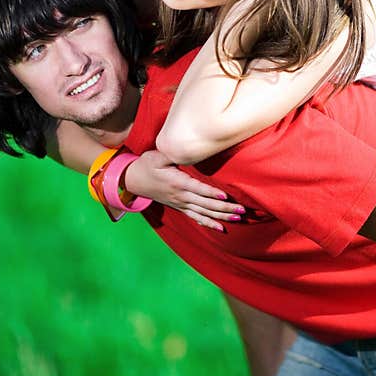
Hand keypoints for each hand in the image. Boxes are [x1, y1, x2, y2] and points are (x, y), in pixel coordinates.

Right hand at [123, 149, 244, 230]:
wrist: (134, 180)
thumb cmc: (147, 165)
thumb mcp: (157, 156)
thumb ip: (171, 153)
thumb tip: (184, 148)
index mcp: (176, 182)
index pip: (197, 189)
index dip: (211, 193)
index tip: (225, 196)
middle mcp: (180, 196)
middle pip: (205, 204)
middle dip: (224, 208)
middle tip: (241, 210)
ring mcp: (181, 204)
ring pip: (203, 212)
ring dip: (221, 216)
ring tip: (237, 218)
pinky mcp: (180, 207)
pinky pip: (196, 218)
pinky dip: (208, 223)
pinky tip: (221, 228)